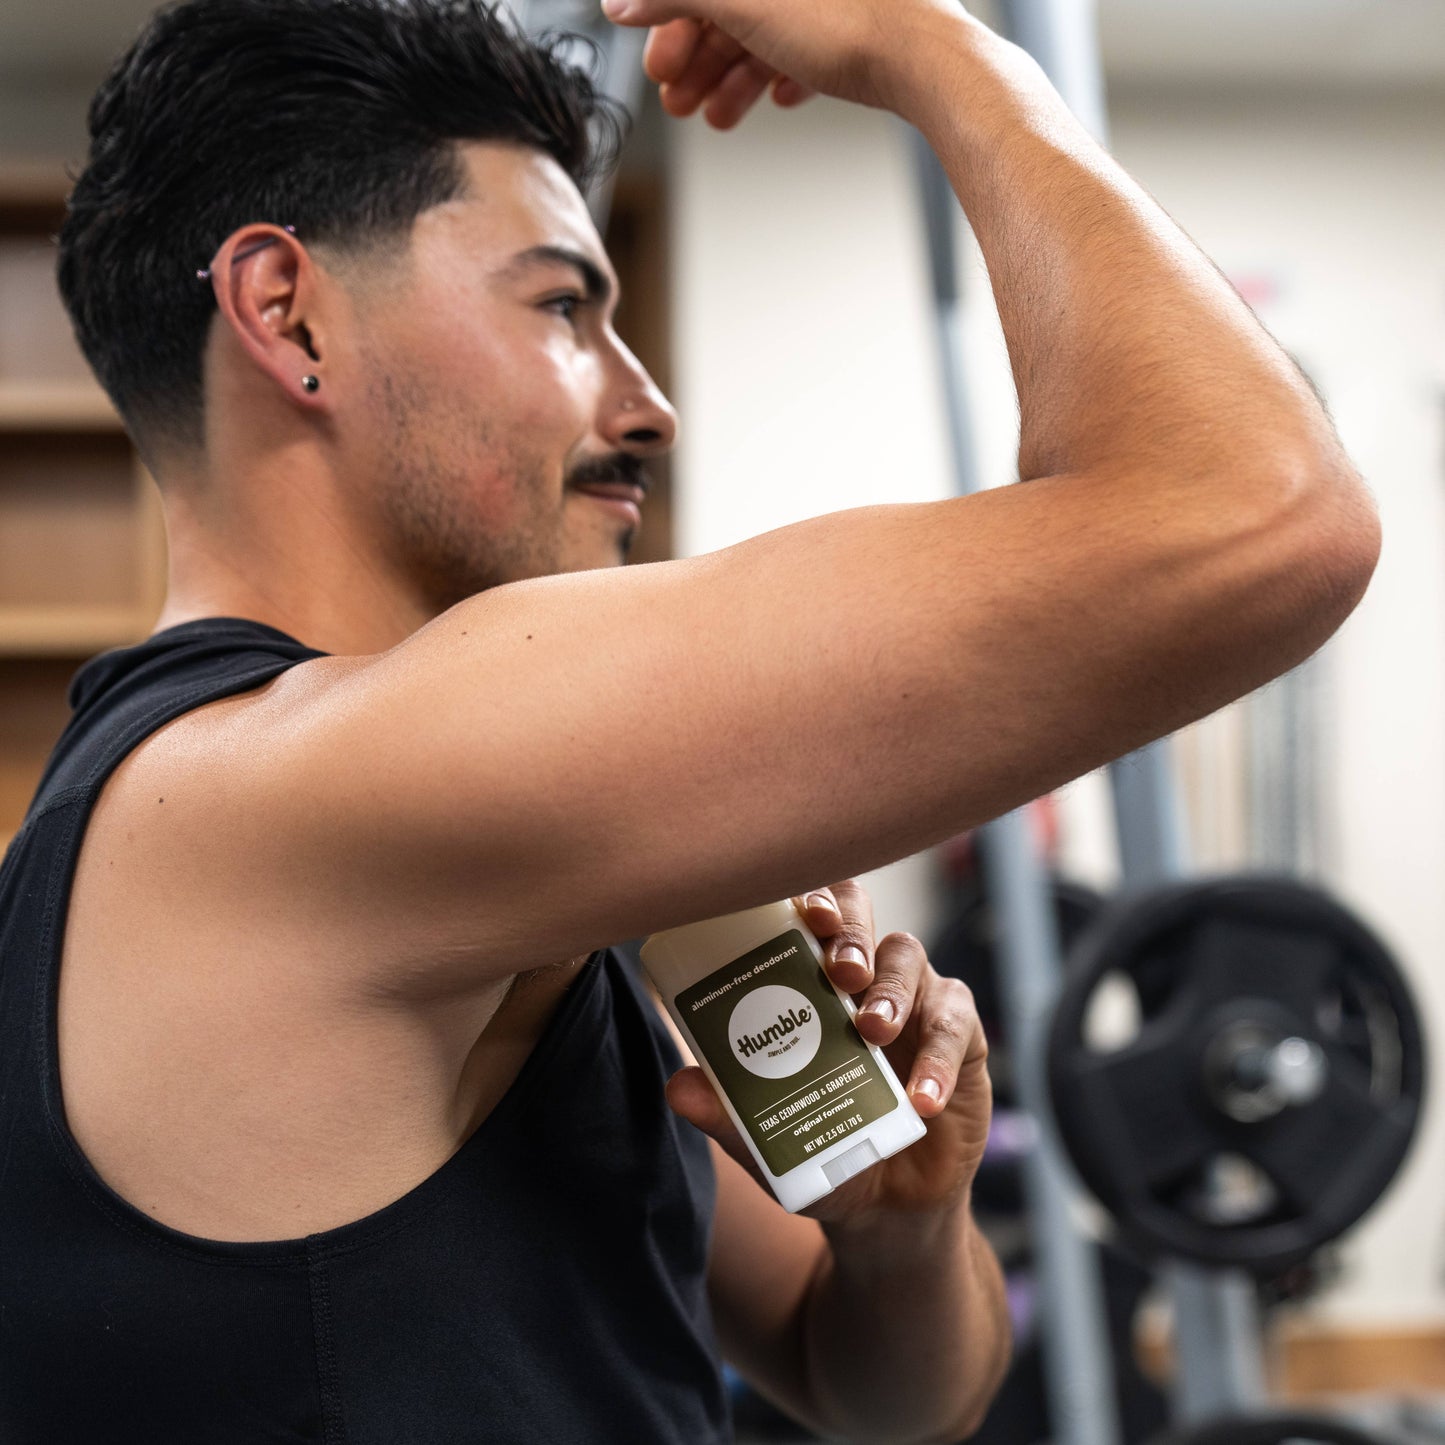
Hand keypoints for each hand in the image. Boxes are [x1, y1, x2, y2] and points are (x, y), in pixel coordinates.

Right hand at [601, 0, 970, 126]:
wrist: (927, 60)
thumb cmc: (848, 19)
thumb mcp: (741, 1)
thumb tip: (620, 1)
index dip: (671, 18)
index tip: (654, 58)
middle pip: (733, 5)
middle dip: (700, 55)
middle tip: (677, 97)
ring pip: (767, 29)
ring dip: (733, 76)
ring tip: (715, 116)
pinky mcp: (861, 22)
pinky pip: (808, 43)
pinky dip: (783, 71)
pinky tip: (776, 97)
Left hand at [664, 879, 991, 1225]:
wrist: (888, 1204)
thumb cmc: (822, 1141)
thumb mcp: (769, 1135)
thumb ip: (728, 1113)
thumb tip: (678, 1088)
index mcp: (811, 976)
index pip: (809, 913)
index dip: (809, 899)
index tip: (803, 915)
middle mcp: (864, 973)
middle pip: (862, 916)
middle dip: (850, 933)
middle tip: (838, 971)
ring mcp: (916, 997)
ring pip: (908, 959)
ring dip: (889, 992)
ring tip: (872, 1034)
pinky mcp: (961, 1034)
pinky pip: (954, 1024)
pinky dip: (937, 1058)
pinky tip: (920, 1099)